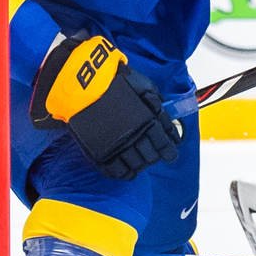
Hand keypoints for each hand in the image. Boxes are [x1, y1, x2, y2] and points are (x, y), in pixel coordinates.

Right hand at [30, 34, 180, 178]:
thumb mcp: (146, 88)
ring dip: (139, 165)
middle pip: (150, 157)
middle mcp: (134, 137)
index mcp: (149, 122)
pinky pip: (114, 170)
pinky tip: (127, 172)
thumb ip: (158, 107)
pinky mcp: (99, 152)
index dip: (169, 152)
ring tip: (139, 163)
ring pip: (135, 165)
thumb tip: (169, 125)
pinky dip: (123, 173)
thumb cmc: (118, 82)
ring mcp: (117, 146)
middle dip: (153, 156)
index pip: (164, 146)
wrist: (85, 84)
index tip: (170, 155)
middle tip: (152, 155)